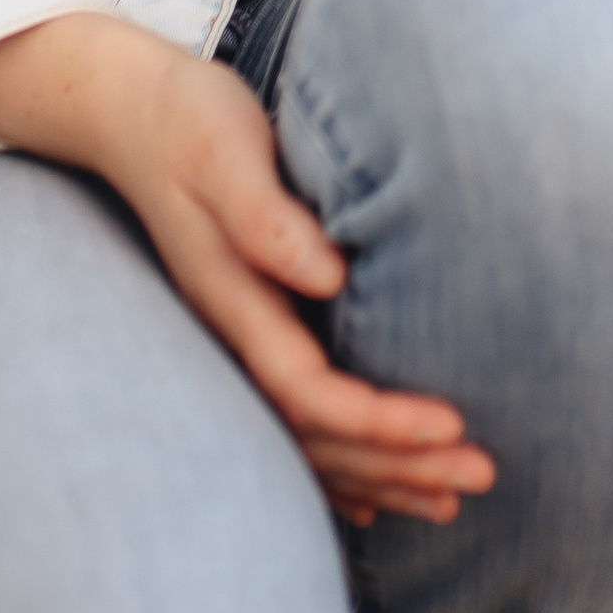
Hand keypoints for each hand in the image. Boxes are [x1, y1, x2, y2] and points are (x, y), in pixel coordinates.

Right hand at [0, 16, 494, 527]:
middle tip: (481, 475)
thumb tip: (332, 275)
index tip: (450, 425)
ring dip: (381, 473)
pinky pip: (296, 418)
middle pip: (318, 432)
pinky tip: (375, 495)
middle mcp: (235, 335)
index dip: (377, 420)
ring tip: (452, 498)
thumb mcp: (227, 153)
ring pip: (310, 438)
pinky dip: (340, 463)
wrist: (131, 114)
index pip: (309, 390)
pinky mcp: (251, 327)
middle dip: (399, 463)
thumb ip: (268, 219)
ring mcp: (239, 339)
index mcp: (233, 301)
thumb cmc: (188, 122)